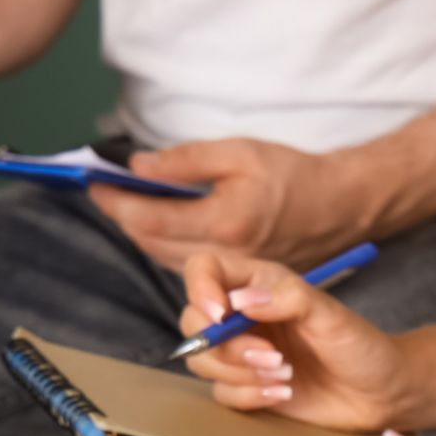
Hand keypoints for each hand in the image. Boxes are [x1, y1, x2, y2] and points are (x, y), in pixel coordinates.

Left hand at [91, 138, 378, 270]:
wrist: (338, 208)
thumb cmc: (292, 175)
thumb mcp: (240, 153)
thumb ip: (186, 161)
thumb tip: (139, 166)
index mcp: (225, 223)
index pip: (150, 219)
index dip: (118, 202)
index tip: (97, 184)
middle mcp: (226, 258)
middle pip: (150, 245)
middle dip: (124, 217)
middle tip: (107, 191)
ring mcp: (231, 276)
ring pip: (164, 260)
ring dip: (141, 233)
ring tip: (127, 205)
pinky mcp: (236, 282)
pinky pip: (184, 267)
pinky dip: (163, 246)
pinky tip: (160, 225)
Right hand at [179, 254, 412, 430]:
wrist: (381, 394)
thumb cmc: (361, 347)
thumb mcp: (330, 315)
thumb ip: (288, 299)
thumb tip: (240, 301)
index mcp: (259, 284)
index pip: (204, 269)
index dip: (200, 289)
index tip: (220, 314)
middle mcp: (244, 316)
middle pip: (193, 321)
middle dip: (225, 345)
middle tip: (273, 357)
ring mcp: (242, 353)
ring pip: (201, 360)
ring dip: (238, 373)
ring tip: (285, 376)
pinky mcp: (246, 387)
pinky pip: (222, 394)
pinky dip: (248, 396)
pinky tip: (283, 394)